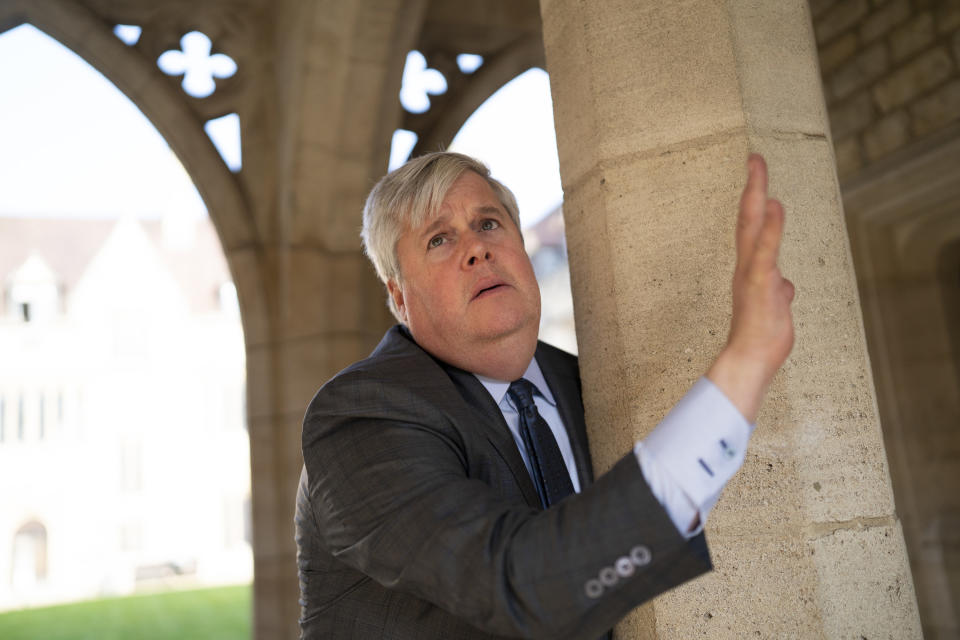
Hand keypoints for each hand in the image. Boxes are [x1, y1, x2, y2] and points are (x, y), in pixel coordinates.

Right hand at [707, 154, 794, 422]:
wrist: (750, 360)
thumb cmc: (762, 339)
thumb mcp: (778, 309)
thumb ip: (780, 291)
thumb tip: (786, 285)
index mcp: (751, 270)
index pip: (753, 229)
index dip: (755, 201)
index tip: (757, 175)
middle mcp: (748, 266)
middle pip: (749, 218)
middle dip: (753, 187)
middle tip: (755, 159)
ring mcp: (752, 273)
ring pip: (753, 227)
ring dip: (756, 196)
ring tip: (758, 168)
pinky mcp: (758, 283)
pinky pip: (766, 249)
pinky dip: (770, 226)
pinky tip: (775, 205)